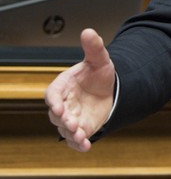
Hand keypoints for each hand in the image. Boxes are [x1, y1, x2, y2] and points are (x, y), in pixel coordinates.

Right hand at [44, 28, 115, 150]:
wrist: (109, 90)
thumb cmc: (98, 74)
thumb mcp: (99, 59)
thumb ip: (94, 47)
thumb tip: (89, 31)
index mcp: (62, 86)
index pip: (52, 94)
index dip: (54, 101)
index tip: (58, 107)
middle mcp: (63, 104)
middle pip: (57, 115)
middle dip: (63, 120)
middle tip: (72, 123)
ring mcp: (70, 118)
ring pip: (65, 129)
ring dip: (72, 134)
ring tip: (81, 136)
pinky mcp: (80, 129)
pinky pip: (75, 140)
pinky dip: (79, 145)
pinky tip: (86, 147)